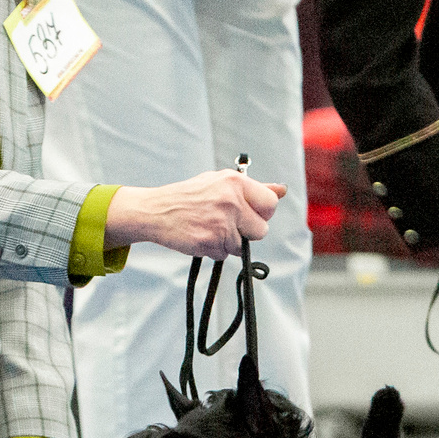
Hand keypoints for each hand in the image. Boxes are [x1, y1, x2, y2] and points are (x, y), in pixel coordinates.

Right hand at [104, 170, 284, 259]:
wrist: (156, 211)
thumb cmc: (190, 196)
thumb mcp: (220, 183)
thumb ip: (254, 188)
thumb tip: (282, 190)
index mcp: (235, 182)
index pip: (270, 204)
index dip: (262, 213)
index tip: (250, 215)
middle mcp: (231, 201)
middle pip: (261, 230)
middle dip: (248, 232)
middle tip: (228, 225)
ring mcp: (221, 223)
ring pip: (242, 246)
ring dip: (229, 243)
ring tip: (209, 228)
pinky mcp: (210, 242)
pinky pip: (225, 255)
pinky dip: (215, 250)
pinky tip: (201, 236)